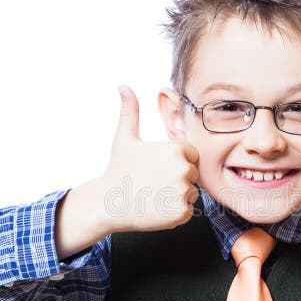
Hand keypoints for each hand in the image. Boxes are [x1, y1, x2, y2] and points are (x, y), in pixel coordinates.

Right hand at [99, 85, 199, 232]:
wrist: (107, 203)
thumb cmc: (118, 170)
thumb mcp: (124, 137)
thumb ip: (130, 111)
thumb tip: (123, 86)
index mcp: (176, 149)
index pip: (191, 155)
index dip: (176, 162)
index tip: (157, 168)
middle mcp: (182, 169)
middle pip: (192, 174)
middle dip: (177, 179)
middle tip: (153, 183)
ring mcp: (183, 192)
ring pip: (192, 193)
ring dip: (177, 196)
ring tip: (154, 195)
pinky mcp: (181, 213)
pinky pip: (188, 211)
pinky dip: (175, 212)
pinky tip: (156, 207)